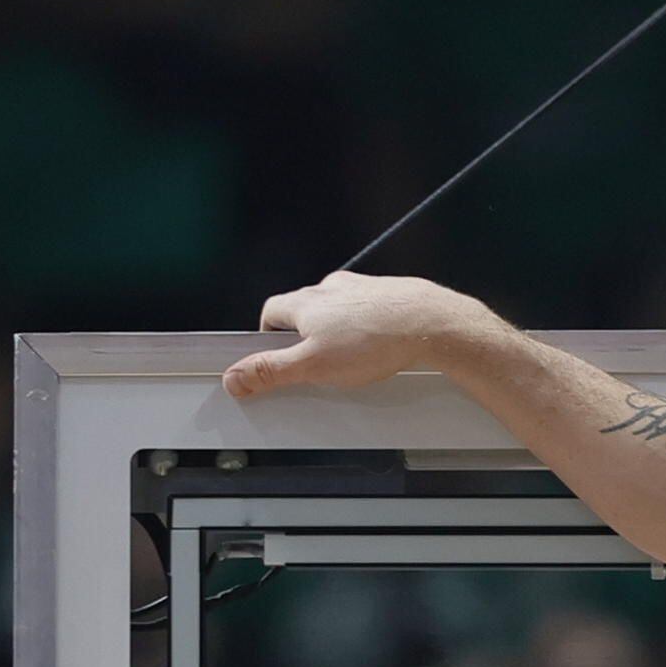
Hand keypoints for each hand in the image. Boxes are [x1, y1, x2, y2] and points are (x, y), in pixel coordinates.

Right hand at [224, 275, 506, 402]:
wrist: (431, 322)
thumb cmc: (374, 342)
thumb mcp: (313, 365)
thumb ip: (272, 372)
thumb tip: (233, 378)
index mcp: (306, 303)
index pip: (271, 311)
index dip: (267, 335)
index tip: (271, 354)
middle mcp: (331, 288)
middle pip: (304, 309)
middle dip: (304, 336)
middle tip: (312, 363)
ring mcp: (363, 289)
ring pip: (338, 309)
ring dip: (336, 330)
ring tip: (348, 359)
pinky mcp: (390, 295)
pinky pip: (369, 312)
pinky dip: (367, 328)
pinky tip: (379, 348)